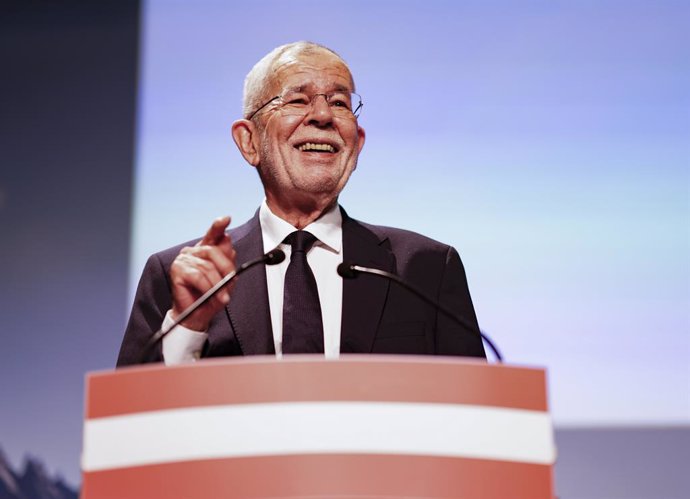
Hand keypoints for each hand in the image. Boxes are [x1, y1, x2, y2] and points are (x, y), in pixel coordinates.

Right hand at [169, 216, 236, 330]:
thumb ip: (227, 261)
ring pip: (207, 267)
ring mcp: (183, 259)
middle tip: (231, 283)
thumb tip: (229, 243)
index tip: (226, 218)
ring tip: (222, 296)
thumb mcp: (225, 279)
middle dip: (226, 268)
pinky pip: (197, 276)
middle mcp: (192, 251)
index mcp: (205, 250)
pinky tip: (211, 295)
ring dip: (217, 284)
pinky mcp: (176, 270)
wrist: (197, 314)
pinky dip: (207, 287)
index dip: (218, 226)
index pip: (213, 234)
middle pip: (213, 251)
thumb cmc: (210, 296)